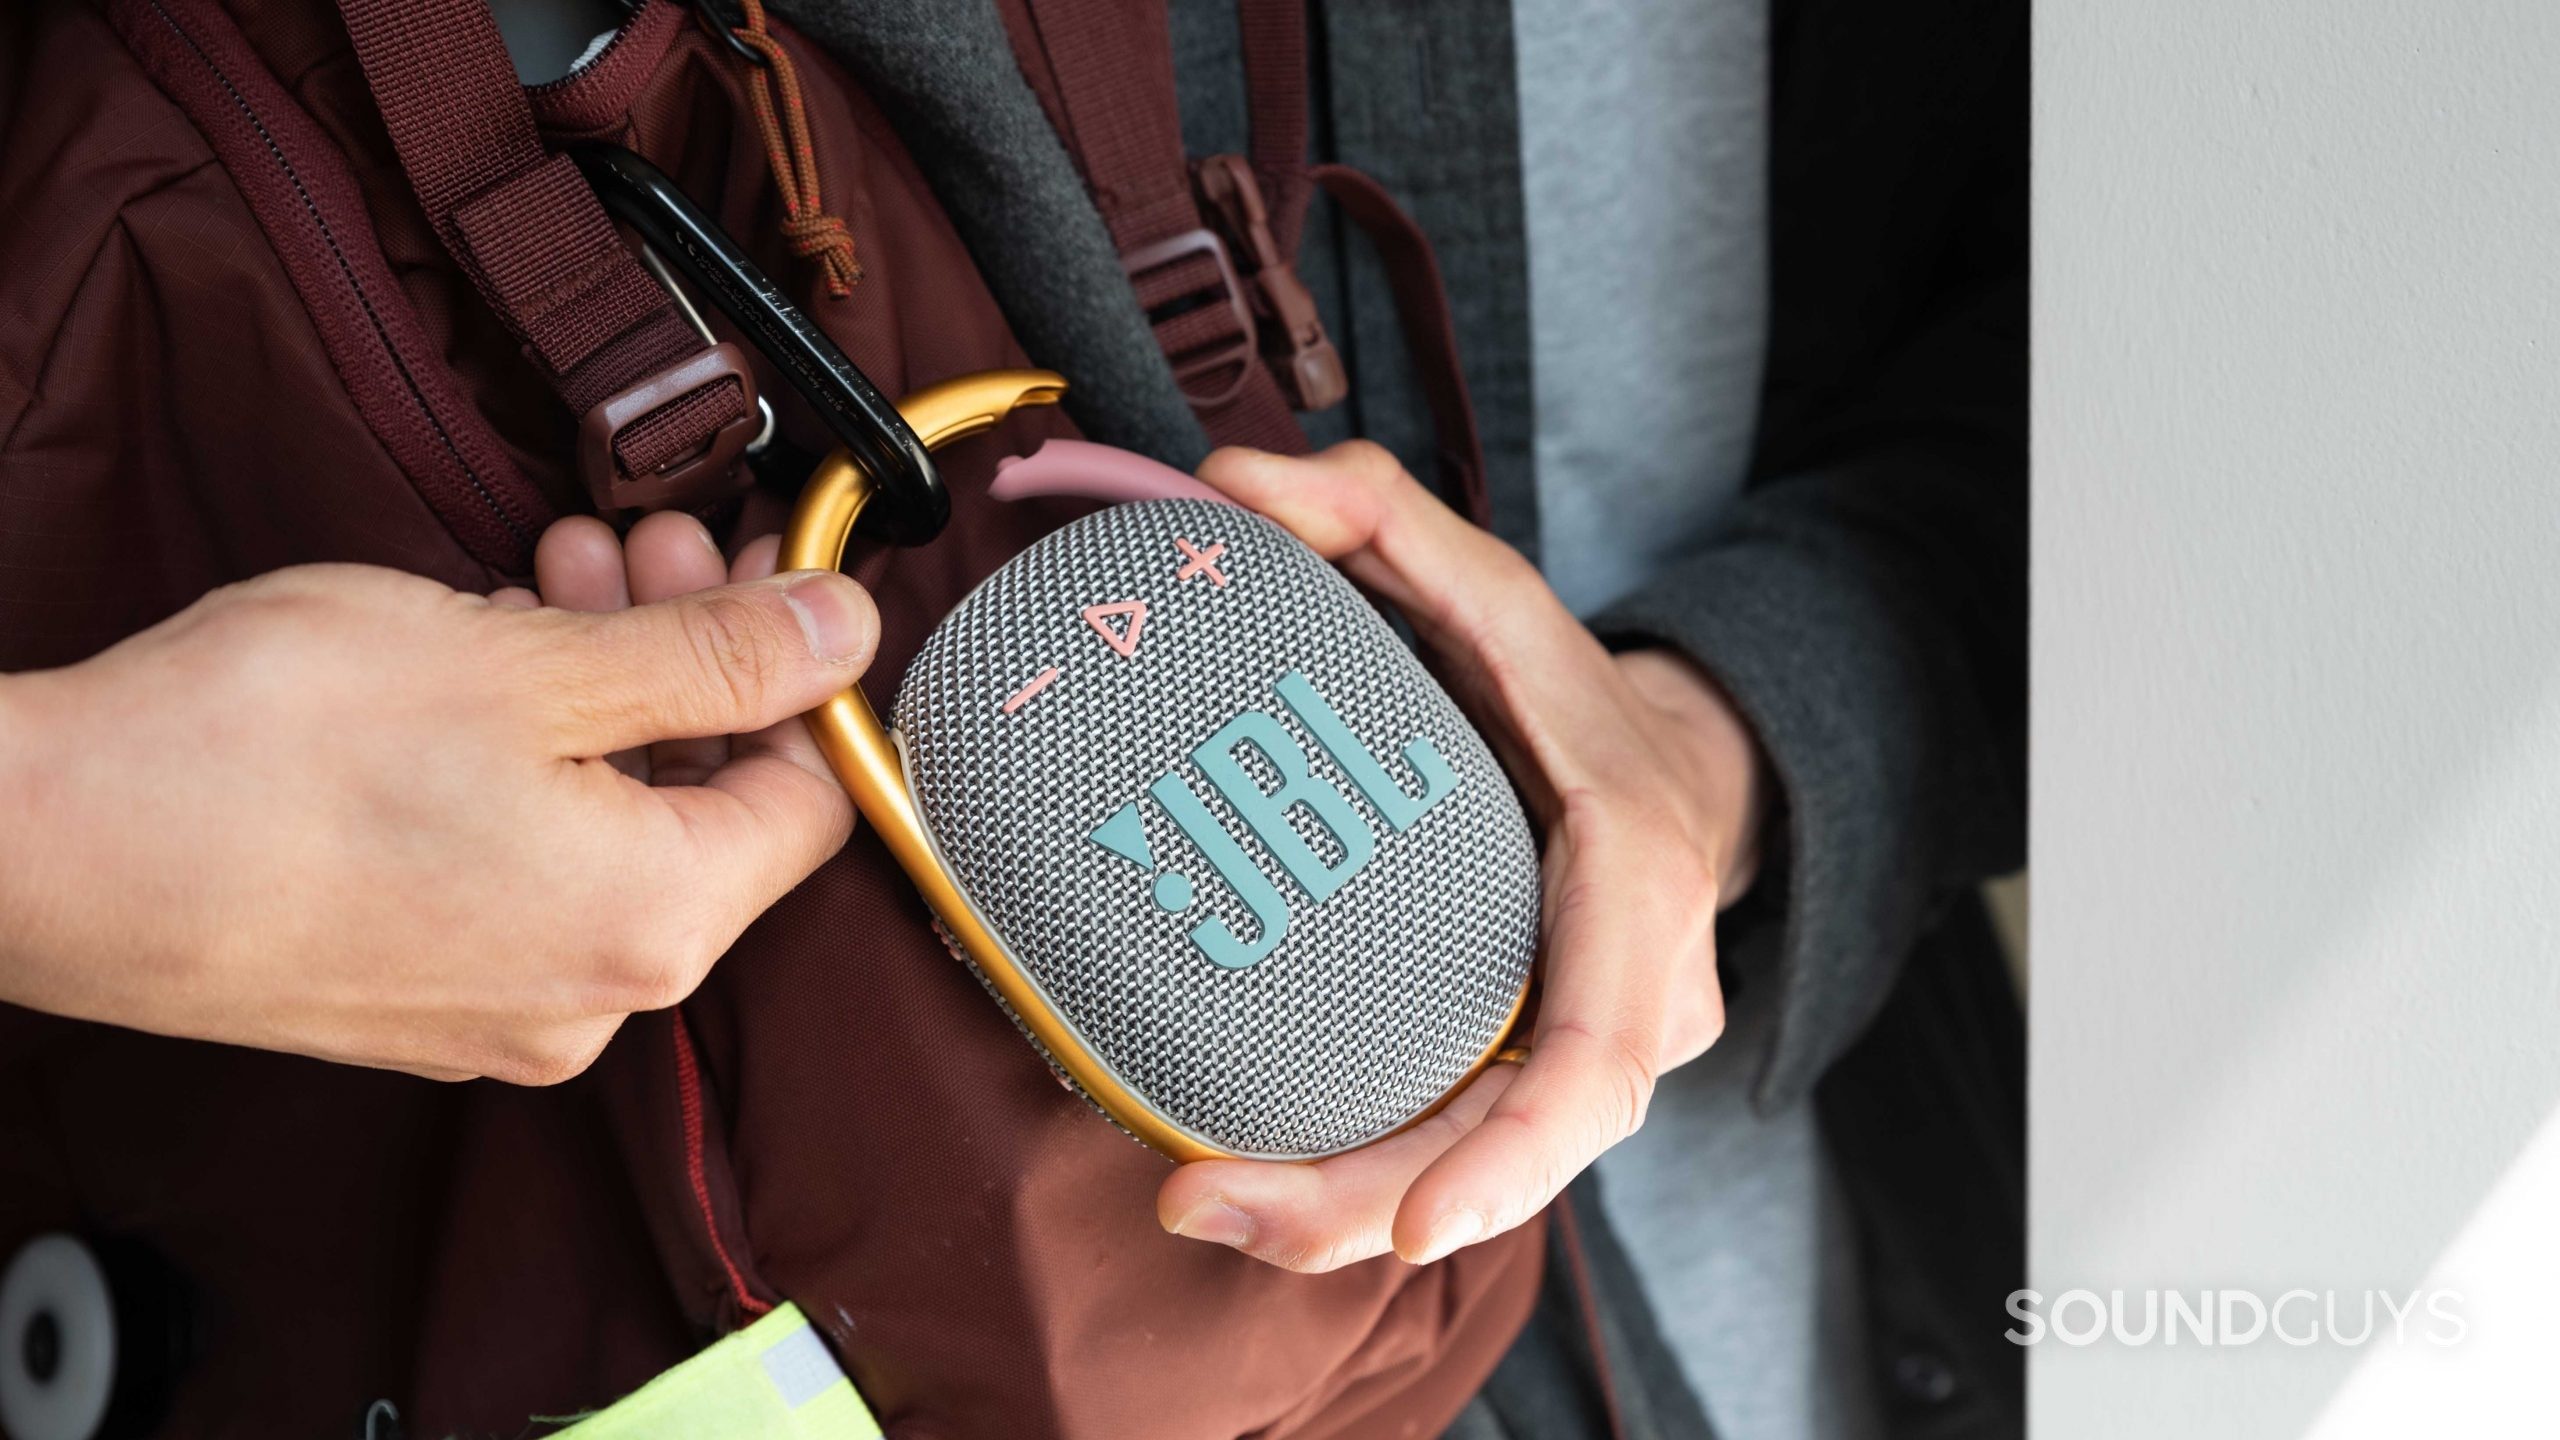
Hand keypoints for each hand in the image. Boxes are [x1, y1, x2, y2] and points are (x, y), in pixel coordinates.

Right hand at [0, 514, 869, 1082]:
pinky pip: (520, 870)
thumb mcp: (532, 663)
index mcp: (656, 924)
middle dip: (687, 655)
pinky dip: (525, 764)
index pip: (813, 802)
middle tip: (641, 543)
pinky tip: (475, 668)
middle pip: (707, 808)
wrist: (41, 849)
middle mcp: (595, 998)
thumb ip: (714, 654)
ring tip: (545, 579)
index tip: (761, 573)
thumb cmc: (265, 753)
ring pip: (607, 827)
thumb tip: (845, 631)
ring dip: (600, 691)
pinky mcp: (411, 996)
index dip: (799, 672)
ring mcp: (497, 1012)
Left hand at [1159, 442, 1768, 1271]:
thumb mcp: (1497, 586)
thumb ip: (1377, 514)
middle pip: (1513, 1149)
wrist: (1673, 773)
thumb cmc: (1577, 697)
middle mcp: (1633, 998)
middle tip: (1204, 1206)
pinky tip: (1251, 1189)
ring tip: (1200, 1208)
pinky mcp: (1537, 1072)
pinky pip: (1460, 1147)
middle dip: (1367, 1207)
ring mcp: (1591, 1049)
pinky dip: (1361, 1184)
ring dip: (1343, 1216)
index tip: (1416, 1225)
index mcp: (1636, 888)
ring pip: (1477, 1171)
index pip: (1598, 1055)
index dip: (1516, 1152)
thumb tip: (1231, 485)